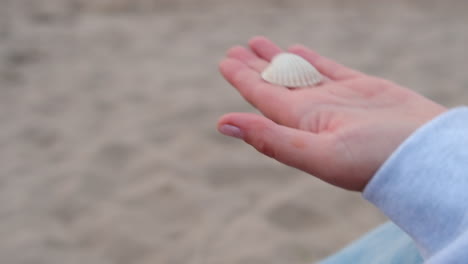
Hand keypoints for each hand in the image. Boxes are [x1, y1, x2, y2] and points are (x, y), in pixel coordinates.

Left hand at [217, 37, 445, 190]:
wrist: (424, 157)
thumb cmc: (373, 160)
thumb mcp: (317, 154)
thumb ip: (270, 139)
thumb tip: (222, 124)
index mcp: (299, 124)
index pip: (262, 96)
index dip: (242, 77)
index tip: (226, 60)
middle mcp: (314, 111)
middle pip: (275, 82)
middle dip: (254, 65)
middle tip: (235, 49)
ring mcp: (337, 99)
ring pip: (298, 73)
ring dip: (277, 59)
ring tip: (258, 44)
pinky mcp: (360, 88)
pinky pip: (328, 69)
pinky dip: (310, 60)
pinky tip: (296, 51)